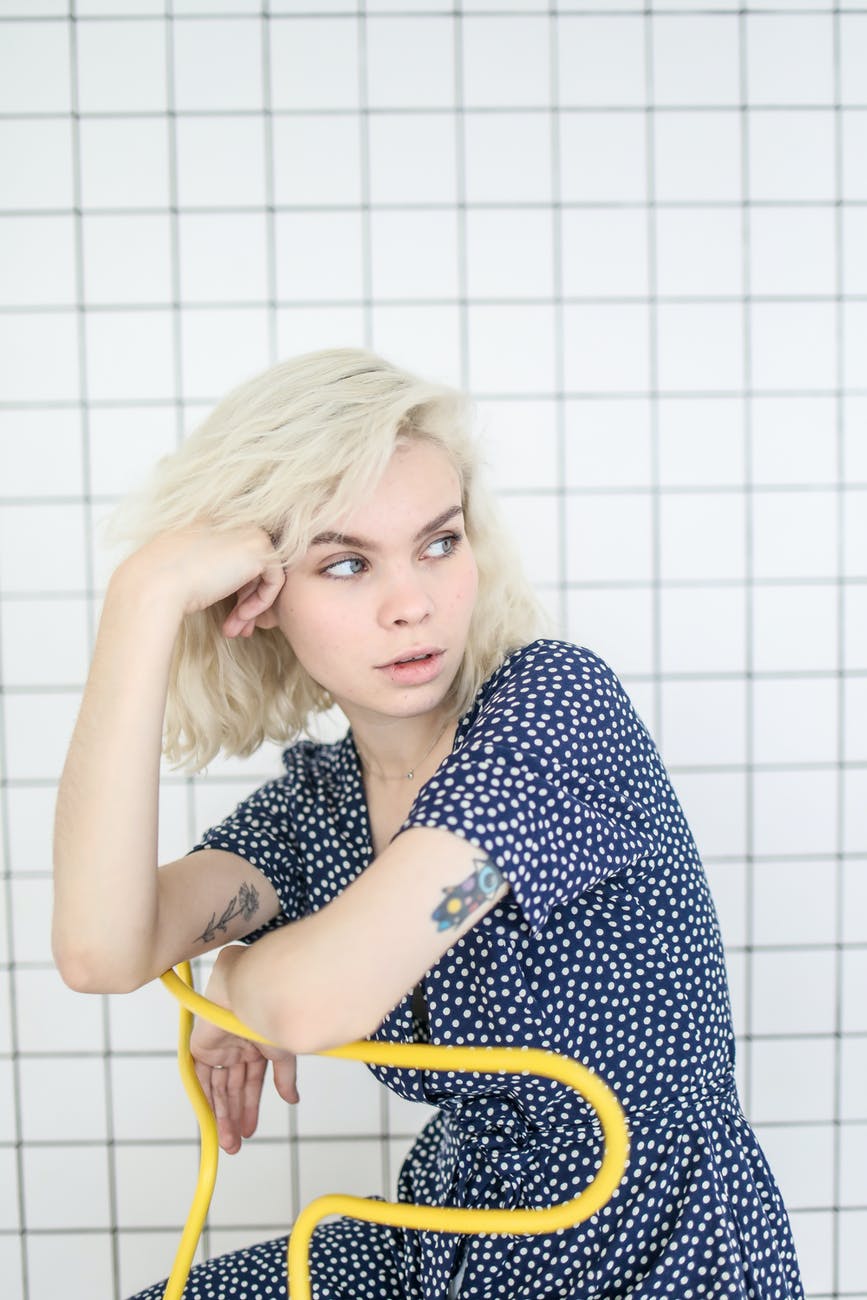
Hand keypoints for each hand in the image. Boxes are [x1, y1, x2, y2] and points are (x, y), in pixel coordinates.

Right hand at [114, 526, 285, 640]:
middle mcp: (234, 520)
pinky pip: (275, 580)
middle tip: (234, 628)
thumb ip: (214, 566)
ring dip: (251, 606)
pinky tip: (240, 617)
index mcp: (214, 521)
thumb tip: (235, 583)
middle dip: (245, 601)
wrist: (157, 584)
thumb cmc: (164, 581)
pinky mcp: (261, 548)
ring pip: (264, 575)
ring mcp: (249, 531)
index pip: (236, 557)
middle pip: (252, 567)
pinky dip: (261, 602)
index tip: (227, 615)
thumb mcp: (190, 567)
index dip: (235, 589)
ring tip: (235, 630)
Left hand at [190, 948, 298, 1153]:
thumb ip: (284, 1077)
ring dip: (222, 1116)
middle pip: (234, 1090)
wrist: (249, 994)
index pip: (252, 1083)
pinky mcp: (202, 1048)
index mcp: (257, 1046)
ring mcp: (219, 1048)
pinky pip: (201, 1079)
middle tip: (236, 1145)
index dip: (250, 1107)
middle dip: (235, 1117)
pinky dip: (207, 1100)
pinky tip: (212, 1120)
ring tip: (228, 1141)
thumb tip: (292, 1100)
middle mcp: (237, 1048)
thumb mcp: (283, 1051)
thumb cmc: (270, 1014)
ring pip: (219, 1089)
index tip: (250, 1131)